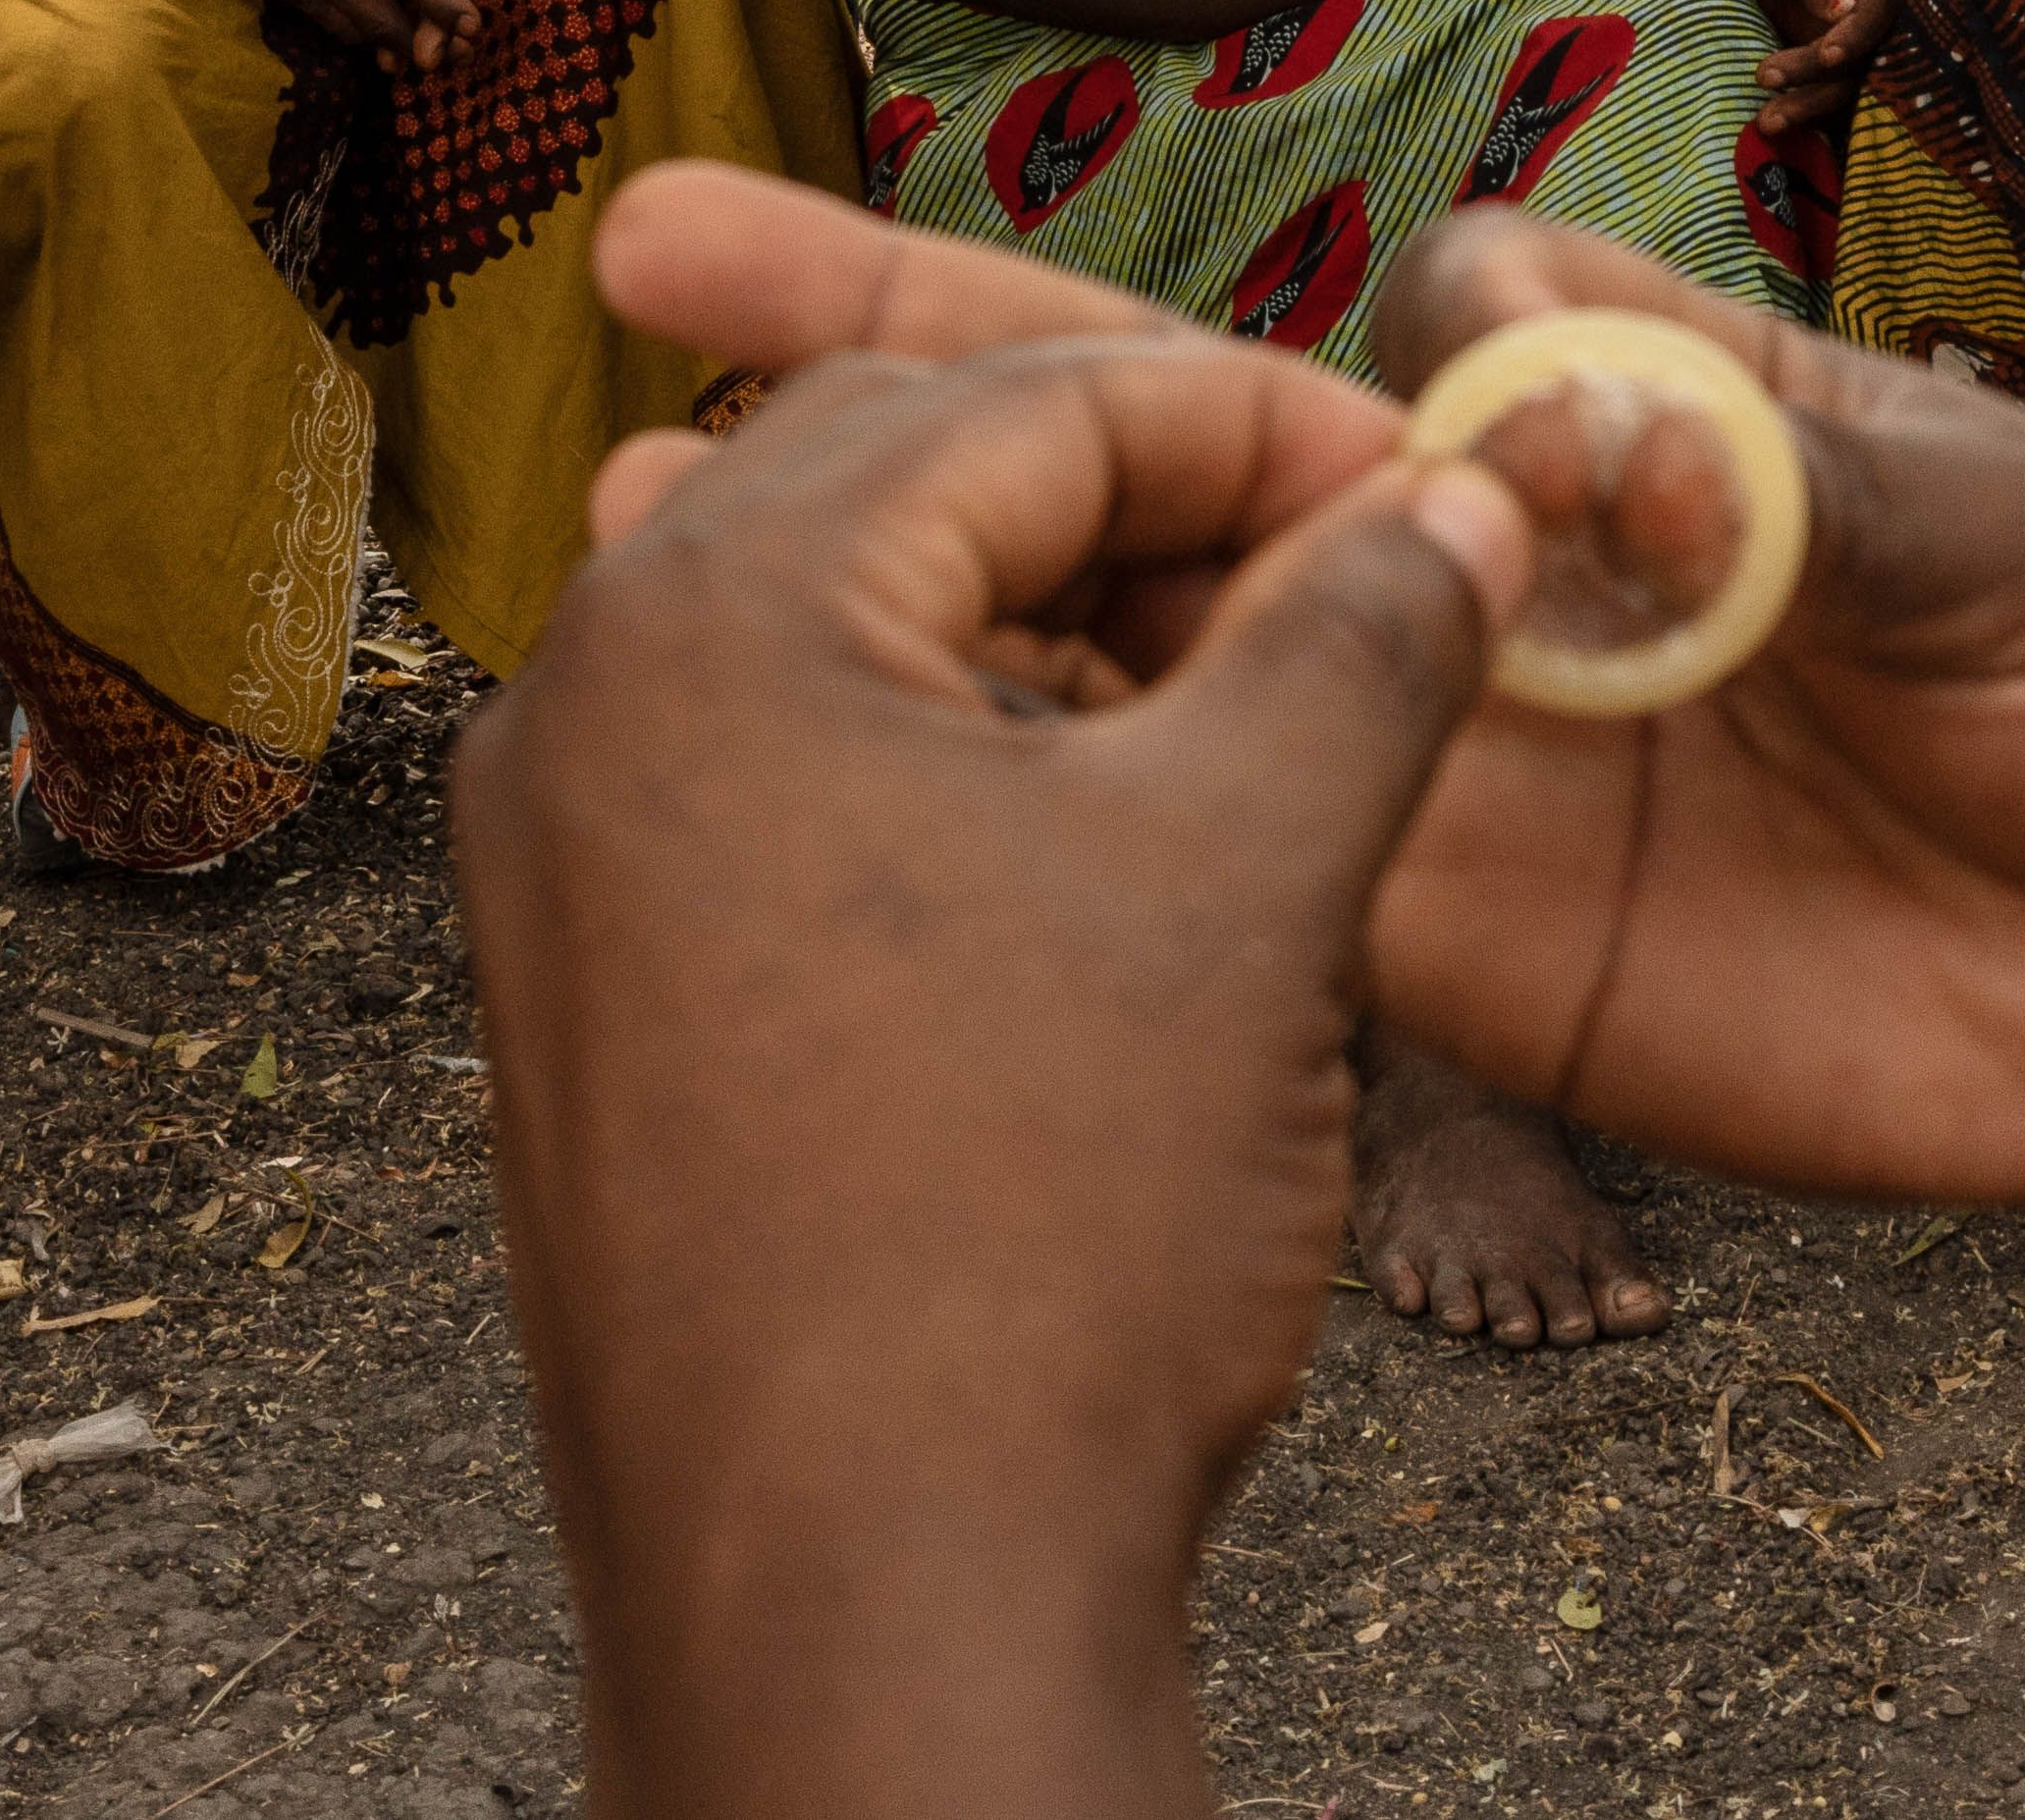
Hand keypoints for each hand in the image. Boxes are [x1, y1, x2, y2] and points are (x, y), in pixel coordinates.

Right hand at [87, 0, 434, 52]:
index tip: (476, 25)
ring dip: (390, 47)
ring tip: (427, 61)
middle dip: (424, 40)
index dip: (441, 4)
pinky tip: (373, 42)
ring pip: (351, 30)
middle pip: (381, 18)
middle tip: (461, 57)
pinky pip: (322, 23)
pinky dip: (353, 38)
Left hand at [460, 287, 1529, 1810]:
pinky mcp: (601, 1017)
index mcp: (706, 619)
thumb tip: (1458, 506)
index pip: (1016, 404)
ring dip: (1061, 648)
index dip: (1257, 422)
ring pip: (850, 655)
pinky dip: (966, 783)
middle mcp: (584, 711)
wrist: (858, 1620)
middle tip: (1352, 572)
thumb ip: (1359, 639)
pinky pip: (790, 805)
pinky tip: (1120, 857)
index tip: (1423, 486)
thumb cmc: (1029, 1246)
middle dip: (1145, 509)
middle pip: (905, 493)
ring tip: (1263, 711)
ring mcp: (566, 876)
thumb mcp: (1250, 877)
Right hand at [581, 167, 2024, 1224]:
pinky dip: (1048, 861)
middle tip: (636, 277)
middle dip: (865, 381)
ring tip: (630, 559)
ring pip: (1112, 688)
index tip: (814, 233)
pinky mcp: (1456, 972)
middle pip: (1106, 482)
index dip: (1040, 293)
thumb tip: (1495, 299)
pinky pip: (1221, 904)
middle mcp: (1441, 587)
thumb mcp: (1988, 503)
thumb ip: (1756, 424)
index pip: (1248, 338)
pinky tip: (855, 825)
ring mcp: (1421, 781)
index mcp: (1550, 428)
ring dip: (895, 634)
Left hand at [1734, 0, 1907, 137]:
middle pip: (1878, 44)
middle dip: (1829, 74)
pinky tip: (1773, 121)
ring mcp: (1875, 28)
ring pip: (1859, 74)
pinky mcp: (1852, 53)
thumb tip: (1842, 11)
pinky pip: (1839, 85)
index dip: (1863, 27)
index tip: (1828, 54)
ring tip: (1767, 120)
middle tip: (1768, 79)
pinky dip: (1809, 106)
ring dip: (1814, 101)